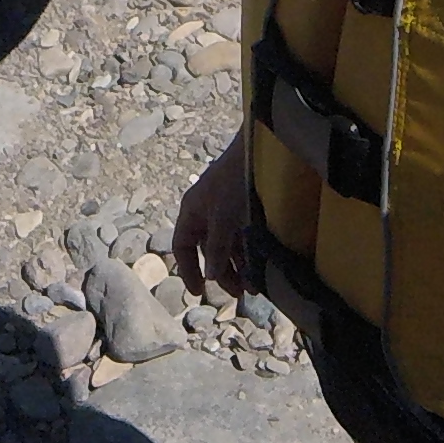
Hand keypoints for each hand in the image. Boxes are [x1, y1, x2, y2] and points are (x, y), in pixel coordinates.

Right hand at [171, 129, 250, 299]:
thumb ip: (216, 246)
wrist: (260, 148)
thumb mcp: (222, 215)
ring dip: (238, 267)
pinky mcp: (245, 209)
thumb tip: (210, 276)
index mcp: (192, 210)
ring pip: (228, 246)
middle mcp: (207, 212)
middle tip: (237, 294)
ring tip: (253, 288)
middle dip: (220, 273)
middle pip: (208, 250)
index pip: (183, 245)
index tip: (199, 292)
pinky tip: (260, 268)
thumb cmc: (234, 179)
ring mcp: (226, 211)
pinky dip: (249, 254)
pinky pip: (242, 238)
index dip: (188, 269)